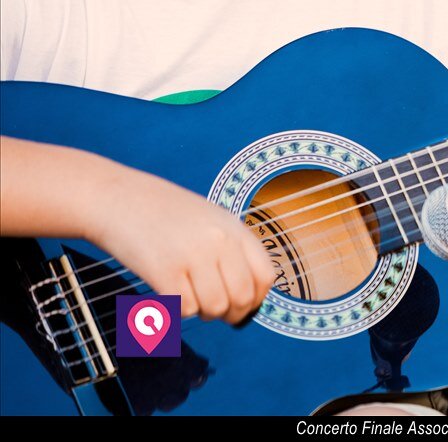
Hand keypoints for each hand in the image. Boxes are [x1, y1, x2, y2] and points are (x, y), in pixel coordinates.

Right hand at [86, 167, 274, 322]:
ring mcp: (194, 255)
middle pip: (243, 299)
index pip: (266, 277)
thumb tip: (248, 299)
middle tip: (212, 309)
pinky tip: (166, 292)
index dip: (256, 300)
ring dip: (201, 311)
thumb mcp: (211, 220)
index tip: (241, 306)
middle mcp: (220, 241)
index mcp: (235, 228)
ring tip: (186, 294)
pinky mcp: (164, 270)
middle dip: (229, 314)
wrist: (117, 198)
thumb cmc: (164, 214)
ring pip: (214, 308)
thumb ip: (232, 251)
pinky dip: (176, 309)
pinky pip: (184, 309)